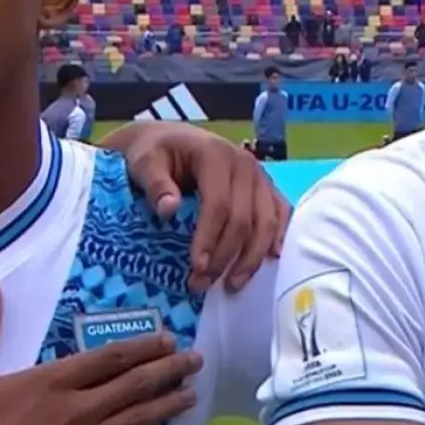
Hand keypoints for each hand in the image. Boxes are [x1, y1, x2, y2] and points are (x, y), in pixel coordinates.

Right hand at [0, 280, 203, 424]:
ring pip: (137, 421)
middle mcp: (76, 410)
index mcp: (53, 382)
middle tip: (195, 361)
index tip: (168, 339)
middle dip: (169, 370)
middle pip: (134, 385)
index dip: (143, 346)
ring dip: (167, 407)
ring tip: (191, 396)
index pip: (110, 357)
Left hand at [102, 121, 290, 291]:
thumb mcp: (144, 162)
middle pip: (245, 218)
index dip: (210, 238)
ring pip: (267, 222)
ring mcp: (260, 176)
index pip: (219, 203)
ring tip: (232, 284)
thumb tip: (168, 209)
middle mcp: (245, 164)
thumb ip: (155, 183)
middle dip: (227, 256)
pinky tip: (270, 260)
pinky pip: (280, 213)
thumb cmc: (155, 153)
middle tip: (203, 283)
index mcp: (216, 154)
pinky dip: (277, 237)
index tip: (196, 267)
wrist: (170, 141)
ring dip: (252, 257)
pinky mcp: (266, 187)